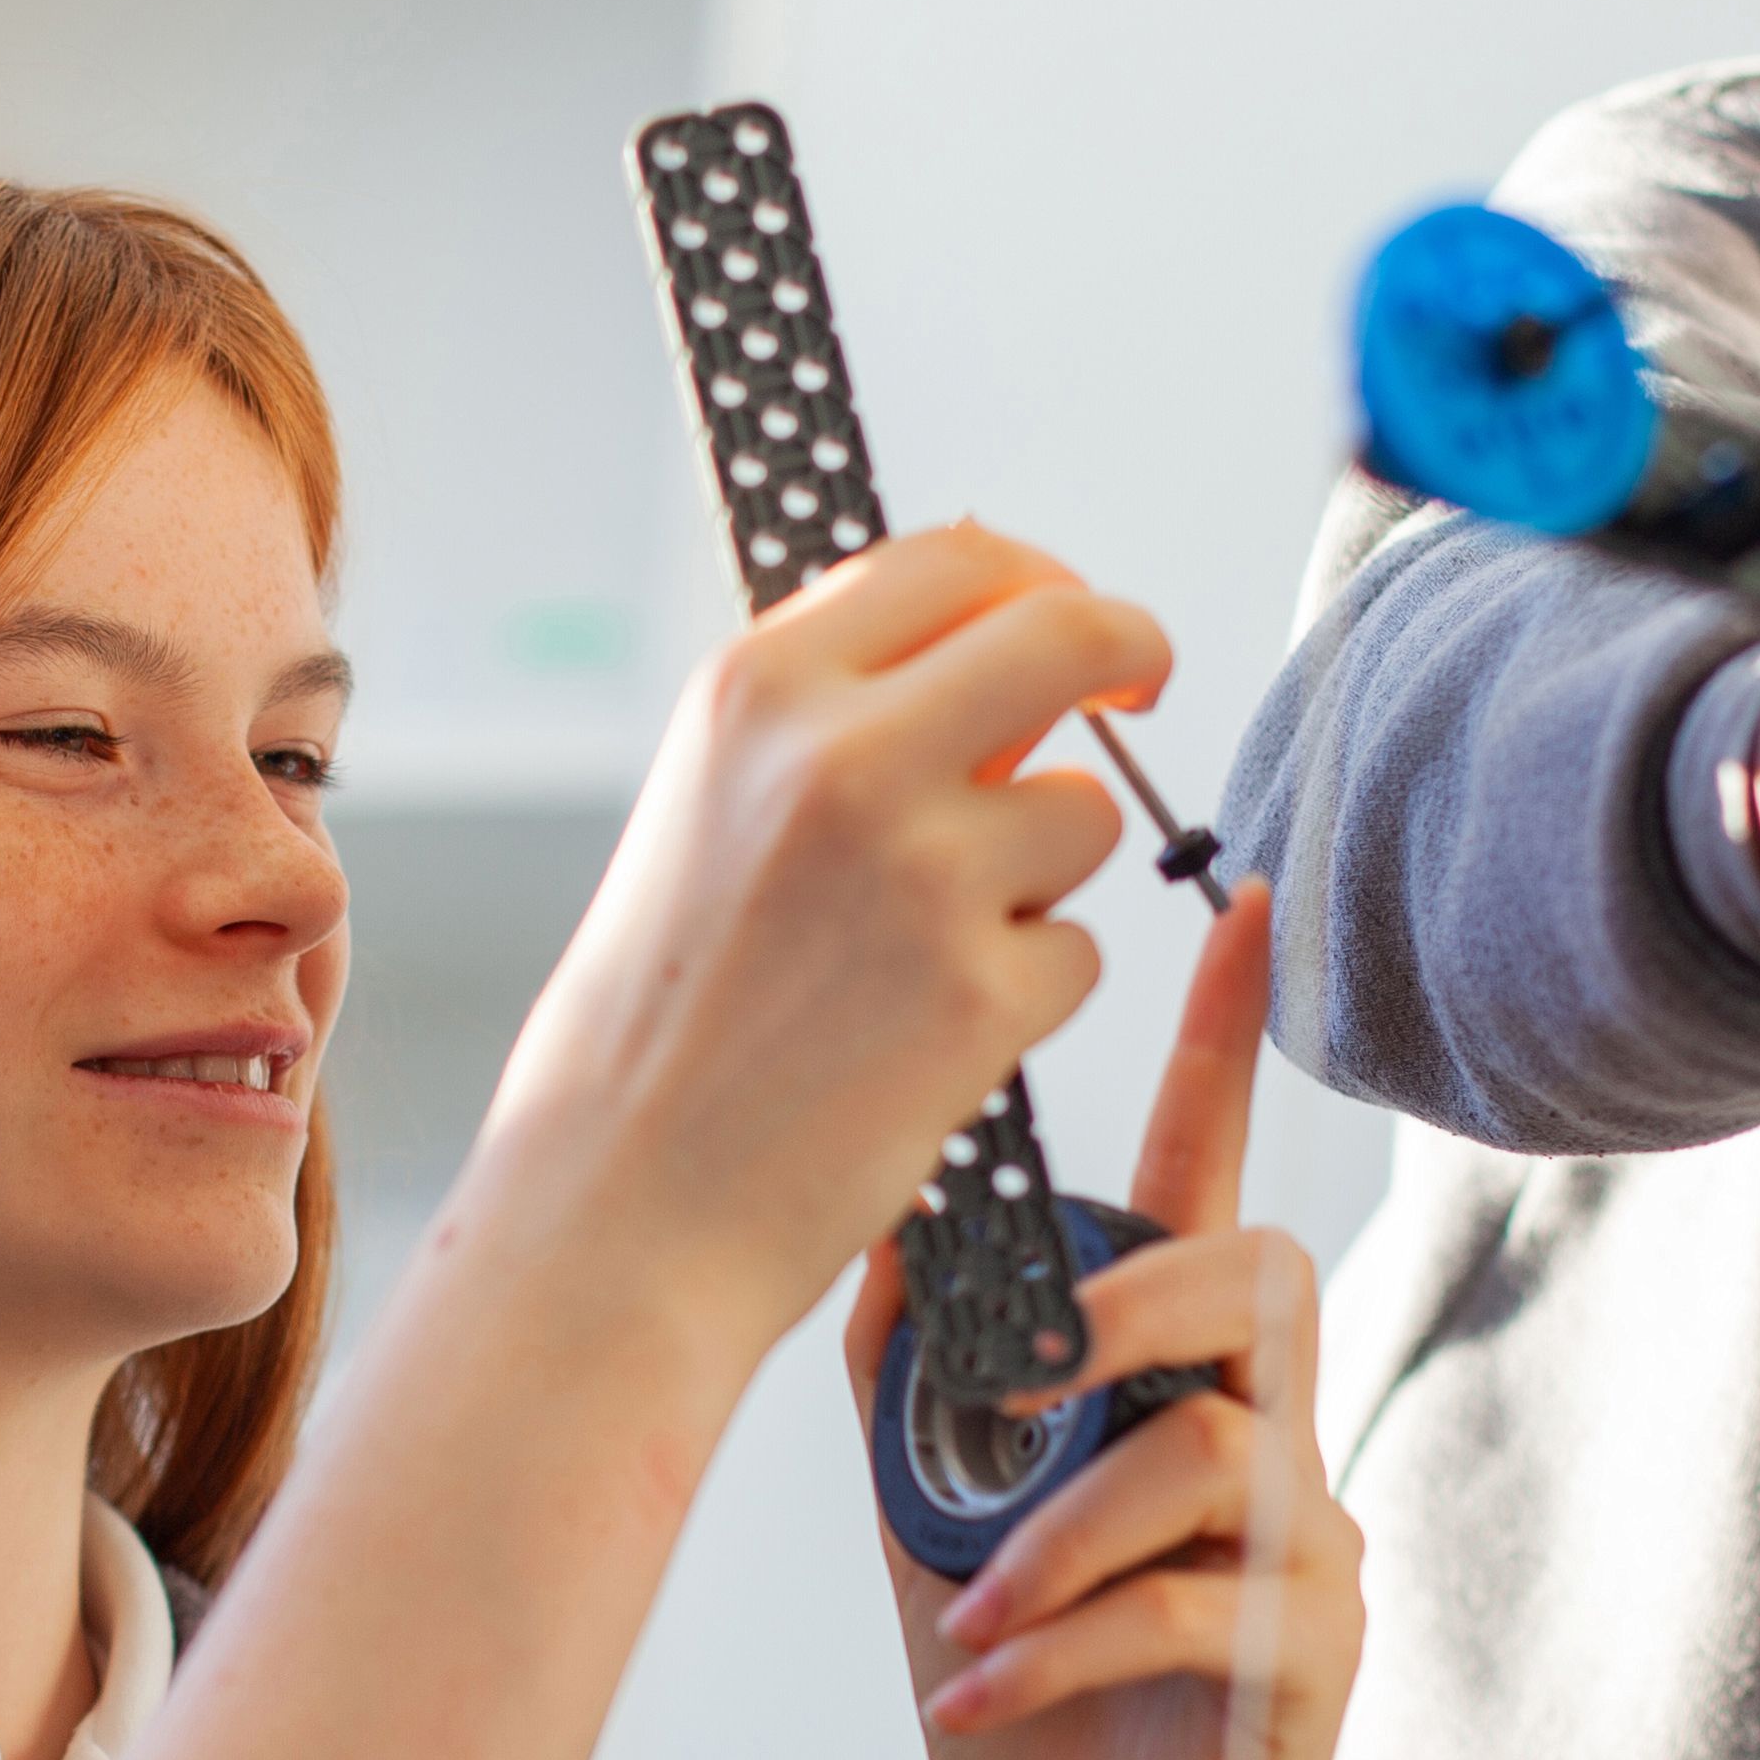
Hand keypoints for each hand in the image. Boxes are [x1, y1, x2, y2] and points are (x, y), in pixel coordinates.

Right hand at [483, 525, 1164, 1373]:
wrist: (620, 1200)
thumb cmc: (656, 1023)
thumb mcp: (708, 813)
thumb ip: (838, 722)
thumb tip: (1004, 656)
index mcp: (755, 692)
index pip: (953, 558)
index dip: (1040, 576)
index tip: (1071, 616)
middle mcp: (839, 756)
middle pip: (1067, 631)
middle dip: (1126, 649)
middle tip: (1139, 687)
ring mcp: (922, 871)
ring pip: (1085, 814)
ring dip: (1043, 878)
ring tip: (919, 955)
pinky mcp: (985, 990)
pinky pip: (1078, 954)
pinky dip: (1028, 997)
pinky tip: (922, 1040)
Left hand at [841, 885, 1363, 1759]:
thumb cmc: (1025, 1688)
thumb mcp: (932, 1512)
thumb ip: (916, 1373)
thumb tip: (878, 1209)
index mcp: (1180, 1375)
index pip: (1217, 1179)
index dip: (1227, 1050)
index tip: (1240, 913)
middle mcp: (1269, 1435)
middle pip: (1260, 1277)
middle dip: (1124, 1307)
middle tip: (1009, 1381)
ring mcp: (1307, 1545)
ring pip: (1214, 1450)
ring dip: (1060, 1528)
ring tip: (968, 1609)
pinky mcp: (1309, 1657)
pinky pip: (1193, 1605)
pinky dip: (1059, 1648)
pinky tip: (974, 1695)